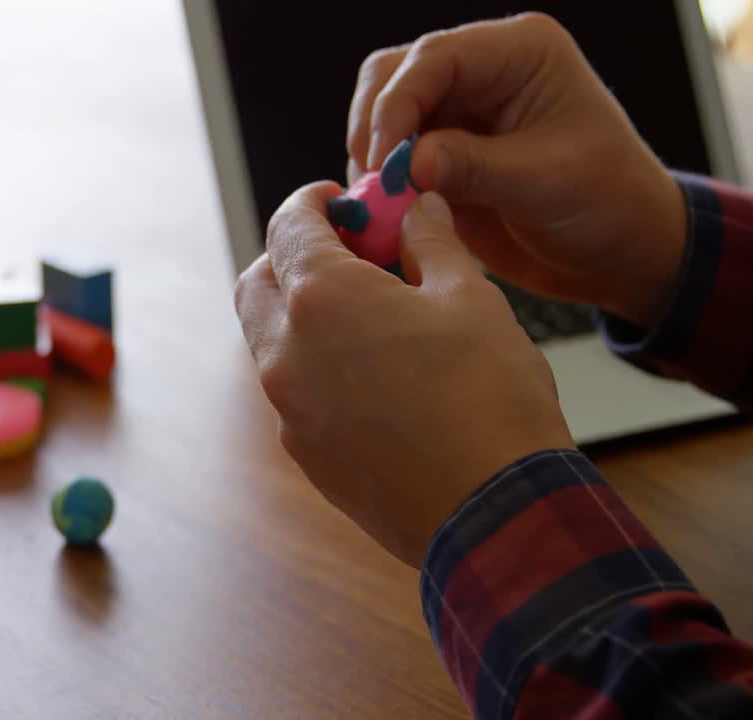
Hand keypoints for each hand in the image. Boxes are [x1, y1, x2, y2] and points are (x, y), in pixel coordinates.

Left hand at [234, 183, 573, 567]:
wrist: (493, 511)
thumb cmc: (490, 399)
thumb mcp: (470, 298)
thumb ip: (432, 244)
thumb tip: (418, 211)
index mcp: (322, 299)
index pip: (287, 226)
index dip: (312, 204)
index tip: (337, 200)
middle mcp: (287, 353)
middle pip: (258, 283)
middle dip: (291, 258)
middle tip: (346, 253)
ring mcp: (289, 408)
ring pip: (271, 341)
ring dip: (302, 315)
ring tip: (366, 314)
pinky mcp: (305, 452)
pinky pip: (293, 392)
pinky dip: (316, 366)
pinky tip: (372, 372)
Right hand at [347, 13, 685, 327]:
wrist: (620, 252)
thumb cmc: (608, 203)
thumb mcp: (546, 182)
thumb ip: (474, 167)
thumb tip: (407, 163)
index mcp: (520, 53)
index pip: (435, 57)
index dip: (398, 103)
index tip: (383, 159)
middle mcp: (482, 72)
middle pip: (392, 75)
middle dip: (375, 126)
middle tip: (375, 183)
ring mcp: (457, 112)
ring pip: (380, 114)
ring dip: (370, 156)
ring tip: (381, 203)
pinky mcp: (441, 153)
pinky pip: (388, 158)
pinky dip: (378, 184)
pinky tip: (386, 213)